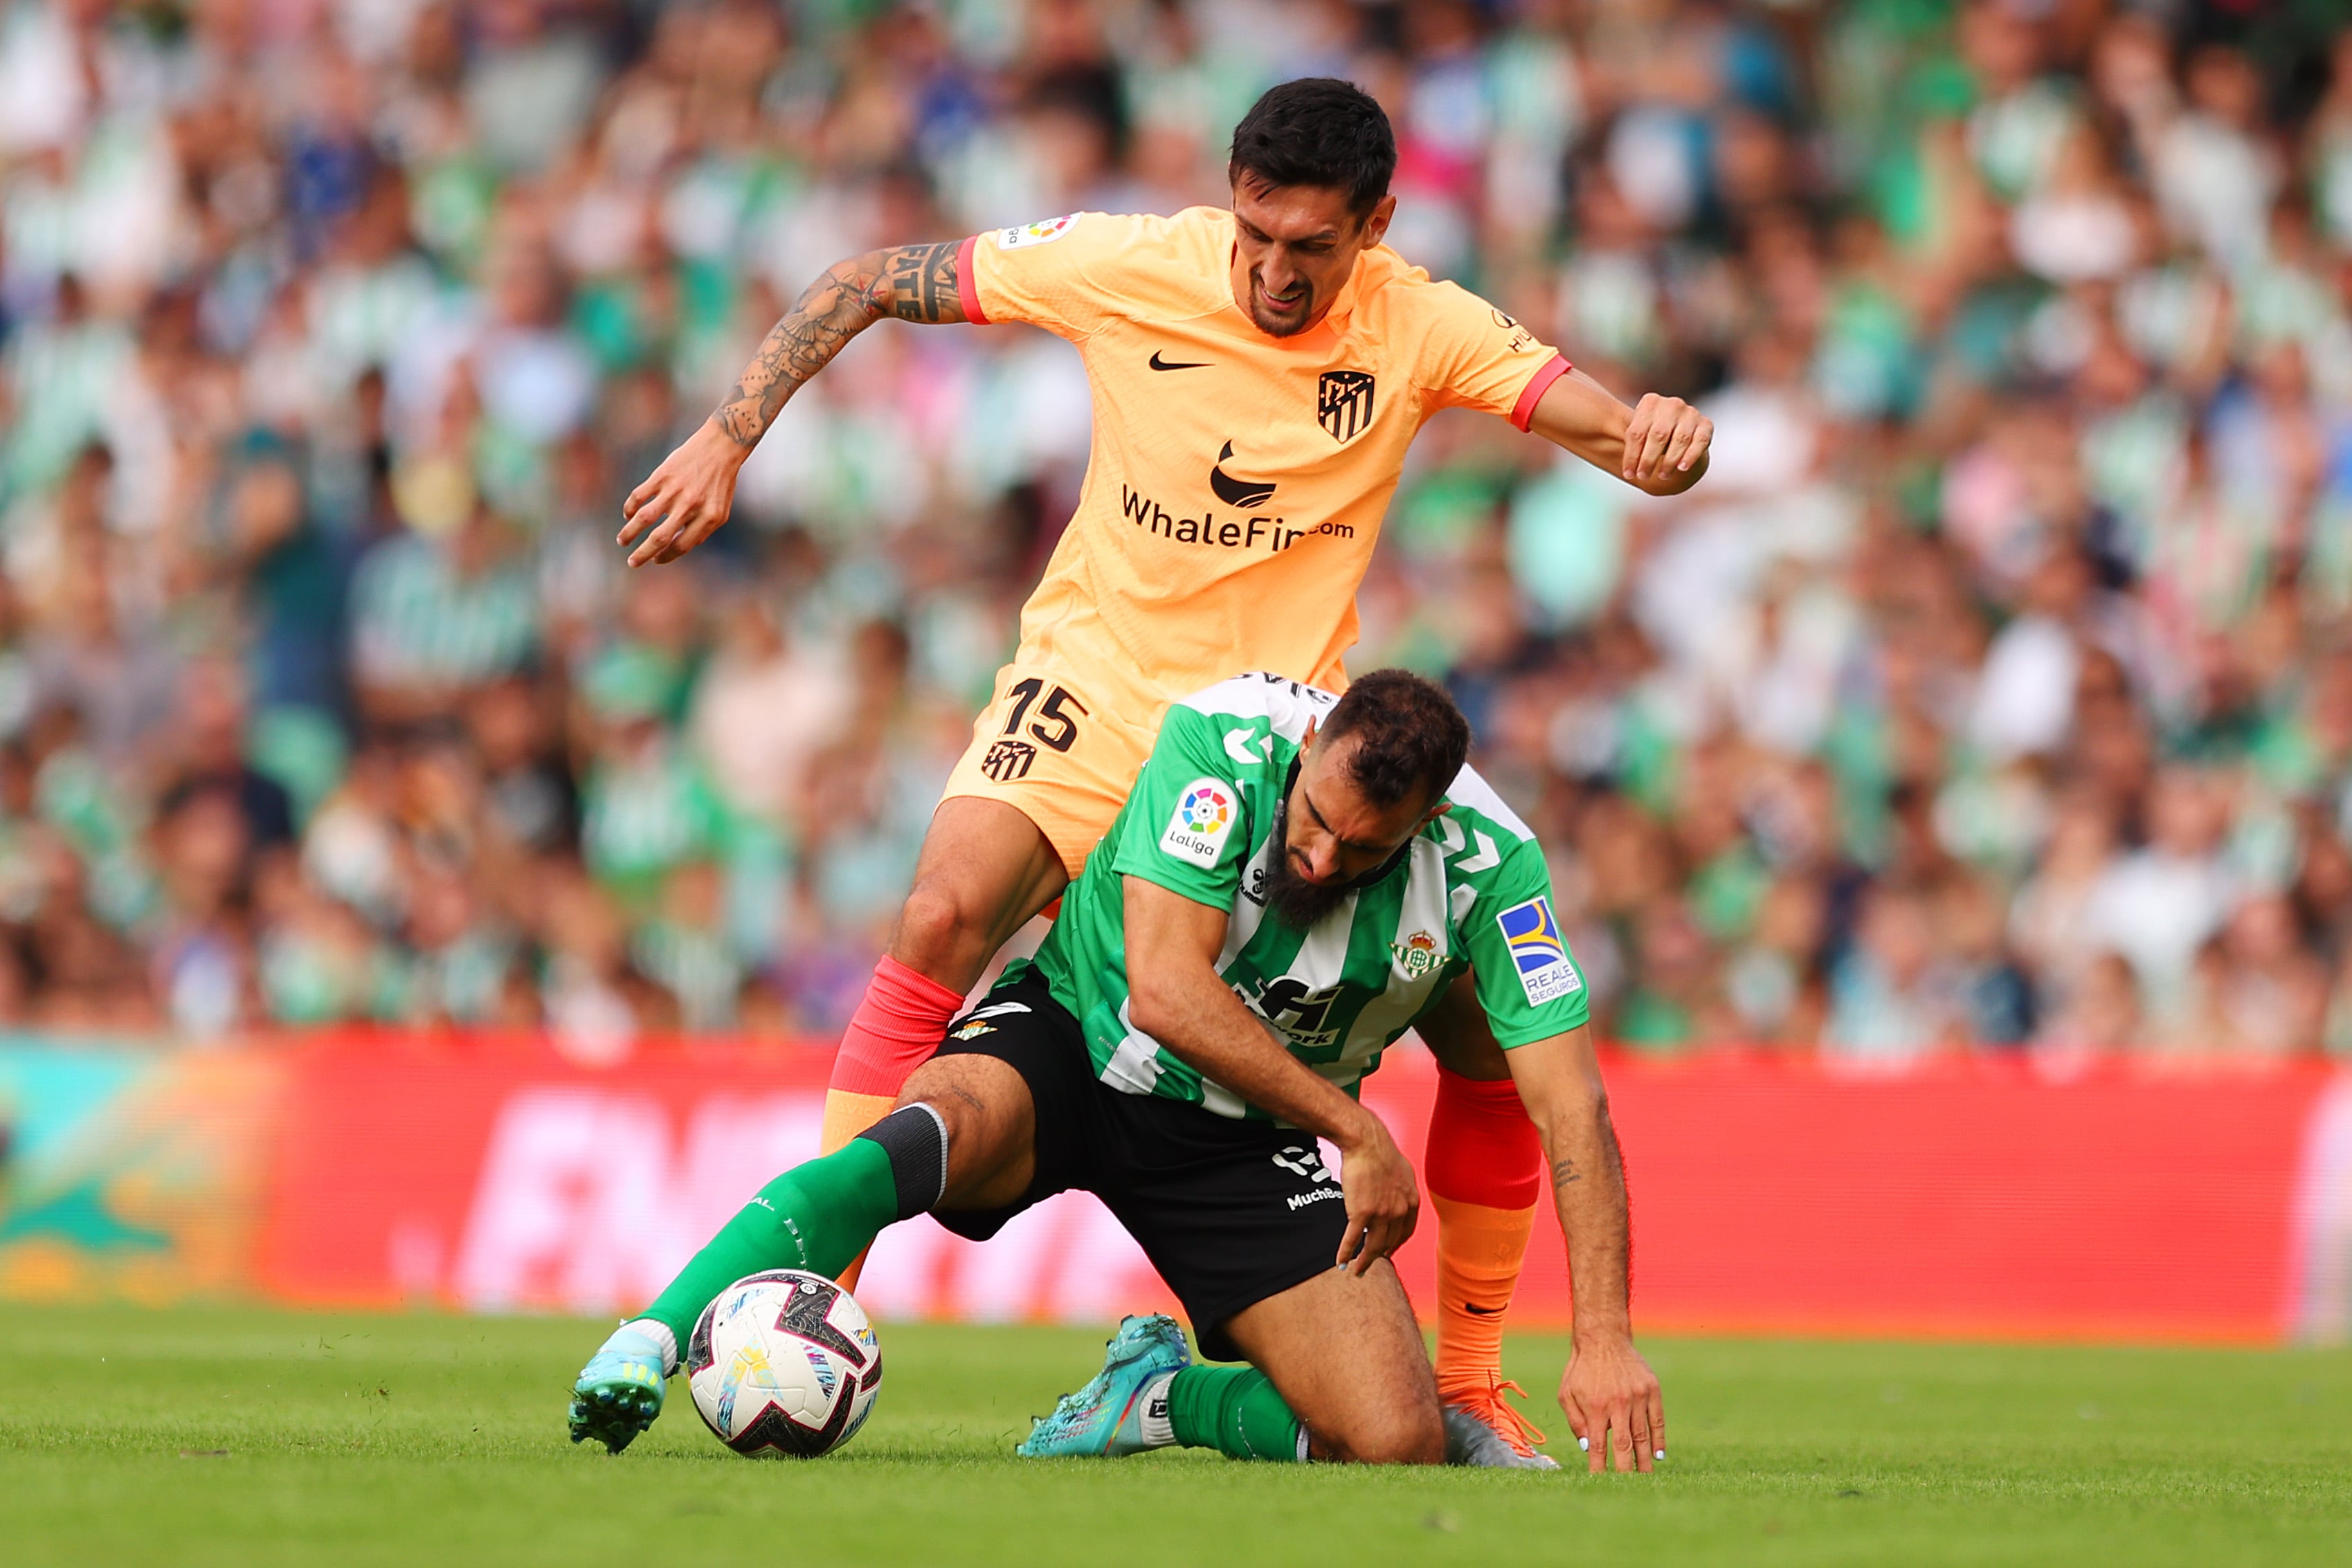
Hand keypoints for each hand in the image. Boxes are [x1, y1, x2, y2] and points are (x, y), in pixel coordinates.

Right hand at [618, 420, 745, 566]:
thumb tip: (679, 547)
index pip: (681, 546)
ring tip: (622, 541)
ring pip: (643, 518)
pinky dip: (629, 508)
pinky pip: (639, 496)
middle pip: (660, 538)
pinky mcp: (662, 475)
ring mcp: (674, 490)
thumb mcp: (720, 510)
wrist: (720, 447)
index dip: (666, 557)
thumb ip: (702, 530)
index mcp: (708, 518)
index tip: (656, 560)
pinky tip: (628, 515)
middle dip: (643, 554)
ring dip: (629, 533)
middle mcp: (690, 506)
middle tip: (632, 563)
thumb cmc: (720, 482)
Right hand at [1333, 1114, 1418, 1274]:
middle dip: (1379, 1256)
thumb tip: (1400, 1192)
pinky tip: (1340, 1262)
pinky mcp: (1361, 1213)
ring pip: (1373, 1246)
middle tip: (1370, 1263)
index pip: (1405, 1232)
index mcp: (1411, 1202)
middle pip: (1389, 1242)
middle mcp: (1399, 1211)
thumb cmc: (1381, 1152)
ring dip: (1363, 1262)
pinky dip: (1345, 1253)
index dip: (1395, 1245)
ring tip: (1357, 1270)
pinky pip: (1353, 1239)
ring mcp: (1381, 1214)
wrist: (1367, 1143)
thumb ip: (1402, 1187)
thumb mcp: (1403, 1171)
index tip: (1388, 1251)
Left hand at [1560, 1333, 1663, 1472]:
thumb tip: (1586, 1448)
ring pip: (1643, 1436)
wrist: (1603, 1338)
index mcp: (1595, 1407)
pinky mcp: (1651, 1390)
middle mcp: (1618, 1404)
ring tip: (1646, 1478)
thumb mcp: (1567, 1393)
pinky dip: (1659, 1439)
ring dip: (1645, 1460)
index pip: (1598, 1446)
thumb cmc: (1581, 1368)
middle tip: (1628, 1489)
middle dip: (1626, 1471)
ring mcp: (1637, 1397)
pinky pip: (1657, 1420)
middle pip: (1624, 1446)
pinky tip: (1659, 1456)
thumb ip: (1574, 1421)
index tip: (1600, 1484)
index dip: (1599, 1467)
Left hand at [1620, 393, 1711, 494]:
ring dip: (1669, 461)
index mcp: (1650, 402)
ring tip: (1662, 476)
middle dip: (1649, 459)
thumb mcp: (1638, 434)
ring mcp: (1691, 413)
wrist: (1677, 430)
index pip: (1637, 432)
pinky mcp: (1706, 424)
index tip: (1629, 474)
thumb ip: (1632, 444)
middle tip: (1643, 476)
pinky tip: (1682, 468)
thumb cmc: (1651, 434)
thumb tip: (1626, 470)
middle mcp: (1672, 404)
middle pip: (1658, 435)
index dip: (1632, 456)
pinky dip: (1691, 456)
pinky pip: (1700, 441)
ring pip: (1680, 439)